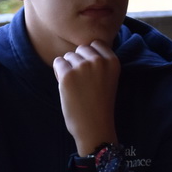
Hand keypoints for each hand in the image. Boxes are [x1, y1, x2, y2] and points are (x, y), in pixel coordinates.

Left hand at [52, 40, 119, 157]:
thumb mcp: (108, 79)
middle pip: (81, 49)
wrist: (94, 128)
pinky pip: (57, 63)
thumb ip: (100, 62)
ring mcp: (83, 67)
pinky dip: (58, 74)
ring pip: (68, 56)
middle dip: (78, 62)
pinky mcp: (67, 75)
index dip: (90, 56)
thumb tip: (81, 47)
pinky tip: (66, 87)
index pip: (96, 44)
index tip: (92, 73)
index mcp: (113, 61)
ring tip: (76, 87)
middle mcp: (99, 61)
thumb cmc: (100, 105)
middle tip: (83, 83)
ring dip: (68, 68)